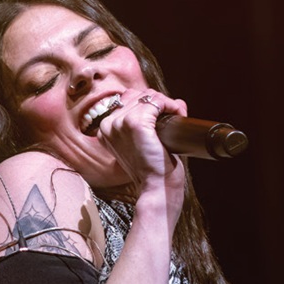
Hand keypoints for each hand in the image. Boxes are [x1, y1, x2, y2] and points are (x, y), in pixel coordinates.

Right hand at [96, 90, 187, 221]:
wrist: (156, 188)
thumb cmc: (152, 170)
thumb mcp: (144, 143)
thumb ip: (150, 122)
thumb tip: (175, 102)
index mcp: (105, 130)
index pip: (126, 100)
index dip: (148, 105)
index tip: (163, 116)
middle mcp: (108, 125)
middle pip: (136, 95)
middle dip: (158, 102)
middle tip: (172, 116)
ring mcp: (120, 123)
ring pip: (148, 96)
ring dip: (166, 103)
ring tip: (176, 116)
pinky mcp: (135, 123)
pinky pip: (157, 101)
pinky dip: (171, 105)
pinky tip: (178, 115)